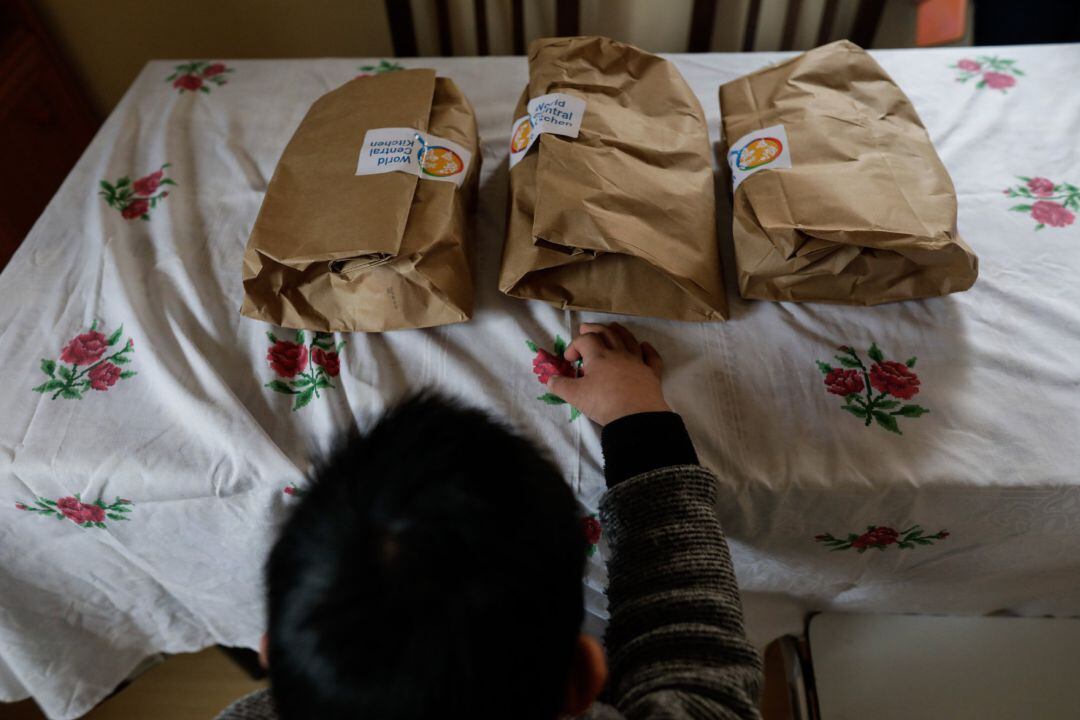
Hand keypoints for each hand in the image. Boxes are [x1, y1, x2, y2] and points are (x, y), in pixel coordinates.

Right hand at [547, 323, 669, 425]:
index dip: (574, 345)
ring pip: (629, 340)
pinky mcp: (652, 374)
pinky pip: (651, 356)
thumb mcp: (575, 396)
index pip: (585, 340)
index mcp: (599, 356)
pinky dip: (647, 349)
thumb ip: (560, 386)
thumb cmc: (604, 403)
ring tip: (612, 328)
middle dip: (594, 329)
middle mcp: (619, 354)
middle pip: (607, 333)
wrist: (636, 418)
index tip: (568, 360)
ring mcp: (638, 362)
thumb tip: (550, 380)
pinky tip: (644, 346)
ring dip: (618, 331)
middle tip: (585, 329)